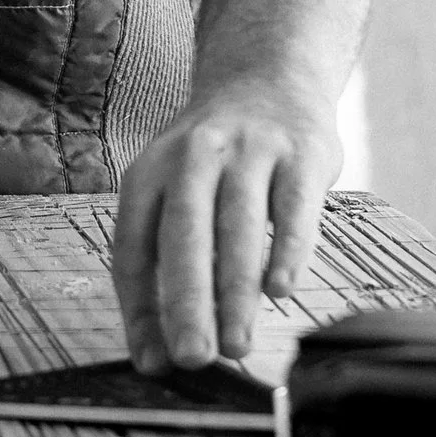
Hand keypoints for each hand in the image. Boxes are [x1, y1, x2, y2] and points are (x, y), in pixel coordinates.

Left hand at [111, 79, 339, 372]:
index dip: (141, 306)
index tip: (154, 362)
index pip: (134, 246)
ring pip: (239, 225)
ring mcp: (249, 150)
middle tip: (192, 358)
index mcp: (151, 171)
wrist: (269, 73)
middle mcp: (194, 156)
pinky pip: (293, 206)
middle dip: (187, 300)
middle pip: (184, 234)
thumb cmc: (217, 158)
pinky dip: (288, 249)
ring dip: (236, 290)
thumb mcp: (176, 190)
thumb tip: (153, 355)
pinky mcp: (301, 152)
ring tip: (236, 344)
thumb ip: (164, 264)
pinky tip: (281, 290)